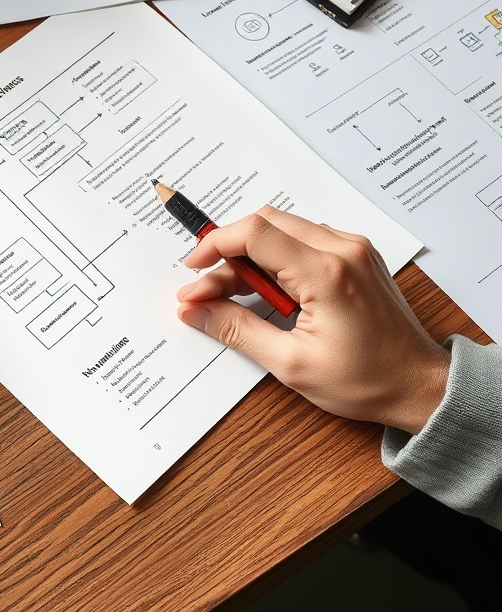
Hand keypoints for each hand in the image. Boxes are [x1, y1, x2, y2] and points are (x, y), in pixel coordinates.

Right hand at [175, 206, 449, 434]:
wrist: (420, 386)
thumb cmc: (367, 380)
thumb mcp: (290, 363)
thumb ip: (236, 329)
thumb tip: (195, 310)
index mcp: (326, 273)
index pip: (254, 233)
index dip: (214, 246)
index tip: (192, 270)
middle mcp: (343, 249)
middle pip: (264, 225)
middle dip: (227, 255)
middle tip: (208, 293)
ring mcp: (353, 250)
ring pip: (282, 230)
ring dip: (250, 257)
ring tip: (234, 297)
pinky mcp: (356, 257)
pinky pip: (303, 240)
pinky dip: (275, 259)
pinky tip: (266, 291)